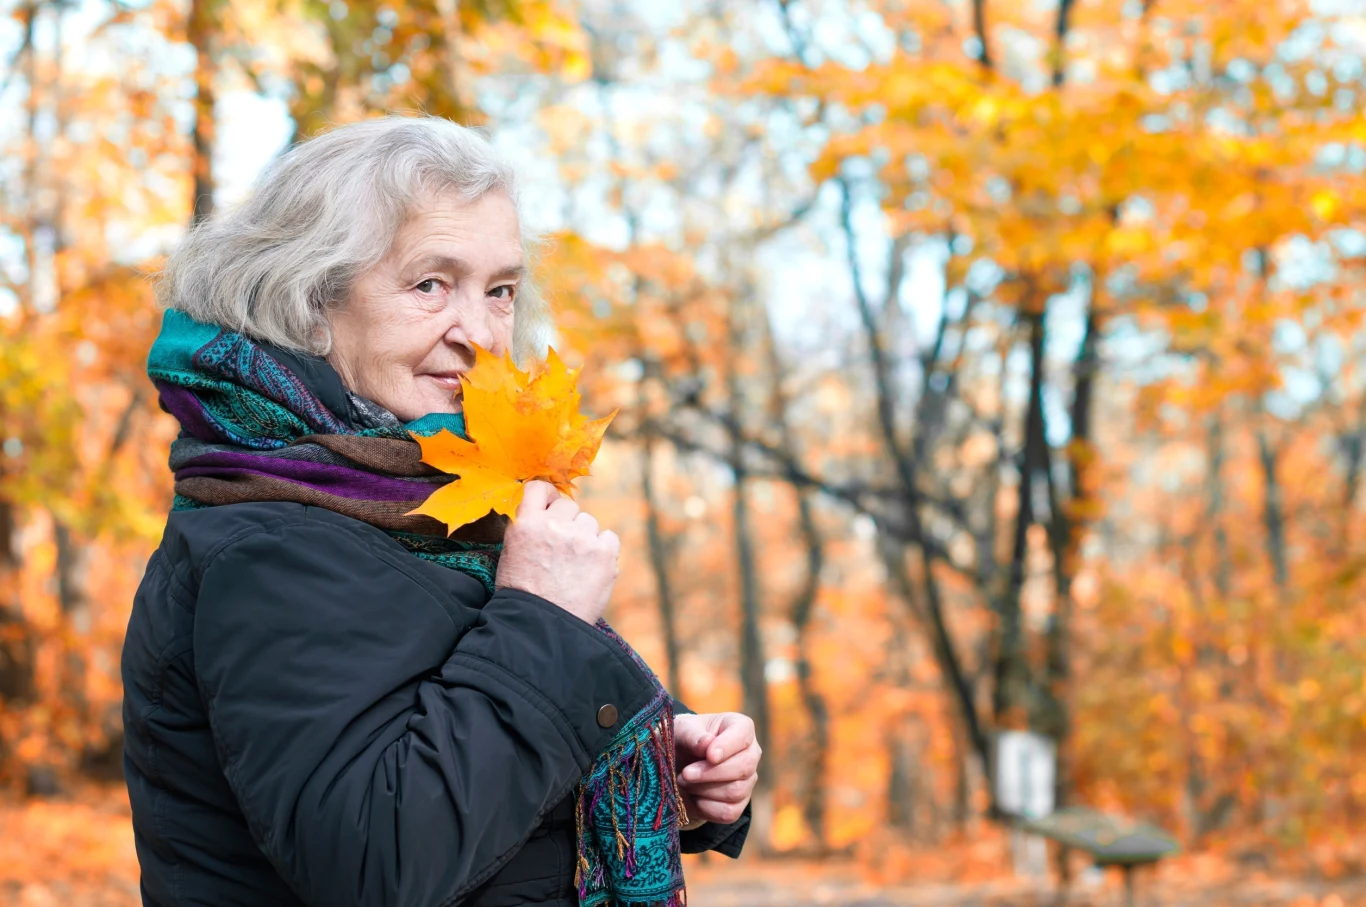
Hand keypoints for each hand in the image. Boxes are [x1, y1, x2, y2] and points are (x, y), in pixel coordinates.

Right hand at [495, 480, 619, 623]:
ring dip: (585, 538)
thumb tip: (544, 514)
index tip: (551, 506)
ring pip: (589, 522)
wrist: (541, 627)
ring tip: (575, 566)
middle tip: (563, 548)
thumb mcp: (511, 556)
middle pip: (569, 506)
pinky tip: (591, 569)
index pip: (538, 488)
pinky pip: (609, 538)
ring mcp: (581, 538)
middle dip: (567, 522)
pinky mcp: (603, 553)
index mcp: (526, 524)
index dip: (547, 496)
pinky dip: (603, 551)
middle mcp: (554, 525)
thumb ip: (528, 530)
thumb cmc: (523, 596)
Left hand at [673, 712, 760, 826]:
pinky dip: (706, 807)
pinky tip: (694, 795)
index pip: (743, 735)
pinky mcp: (739, 804)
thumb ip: (692, 735)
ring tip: (685, 780)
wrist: (678, 765)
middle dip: (710, 773)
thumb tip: (706, 744)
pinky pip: (728, 812)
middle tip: (686, 774)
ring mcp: (748, 780)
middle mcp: (751, 753)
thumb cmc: (683, 740)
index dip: (727, 747)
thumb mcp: (681, 730)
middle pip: (743, 767)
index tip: (709, 755)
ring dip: (703, 789)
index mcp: (740, 727)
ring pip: (735, 791)